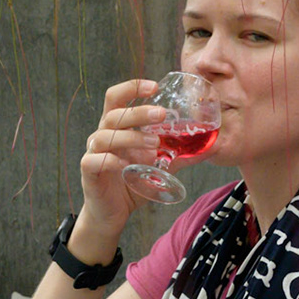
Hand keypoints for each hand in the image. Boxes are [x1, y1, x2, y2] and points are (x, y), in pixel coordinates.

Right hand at [77, 78, 165, 236]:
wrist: (113, 212)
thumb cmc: (132, 182)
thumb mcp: (159, 165)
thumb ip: (179, 153)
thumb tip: (210, 145)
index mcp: (117, 127)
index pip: (117, 97)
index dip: (132, 87)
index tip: (155, 86)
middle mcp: (102, 134)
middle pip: (114, 113)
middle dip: (139, 111)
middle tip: (162, 114)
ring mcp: (93, 152)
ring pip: (106, 136)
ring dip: (132, 137)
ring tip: (155, 144)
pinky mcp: (88, 171)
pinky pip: (94, 160)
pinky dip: (110, 160)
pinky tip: (126, 165)